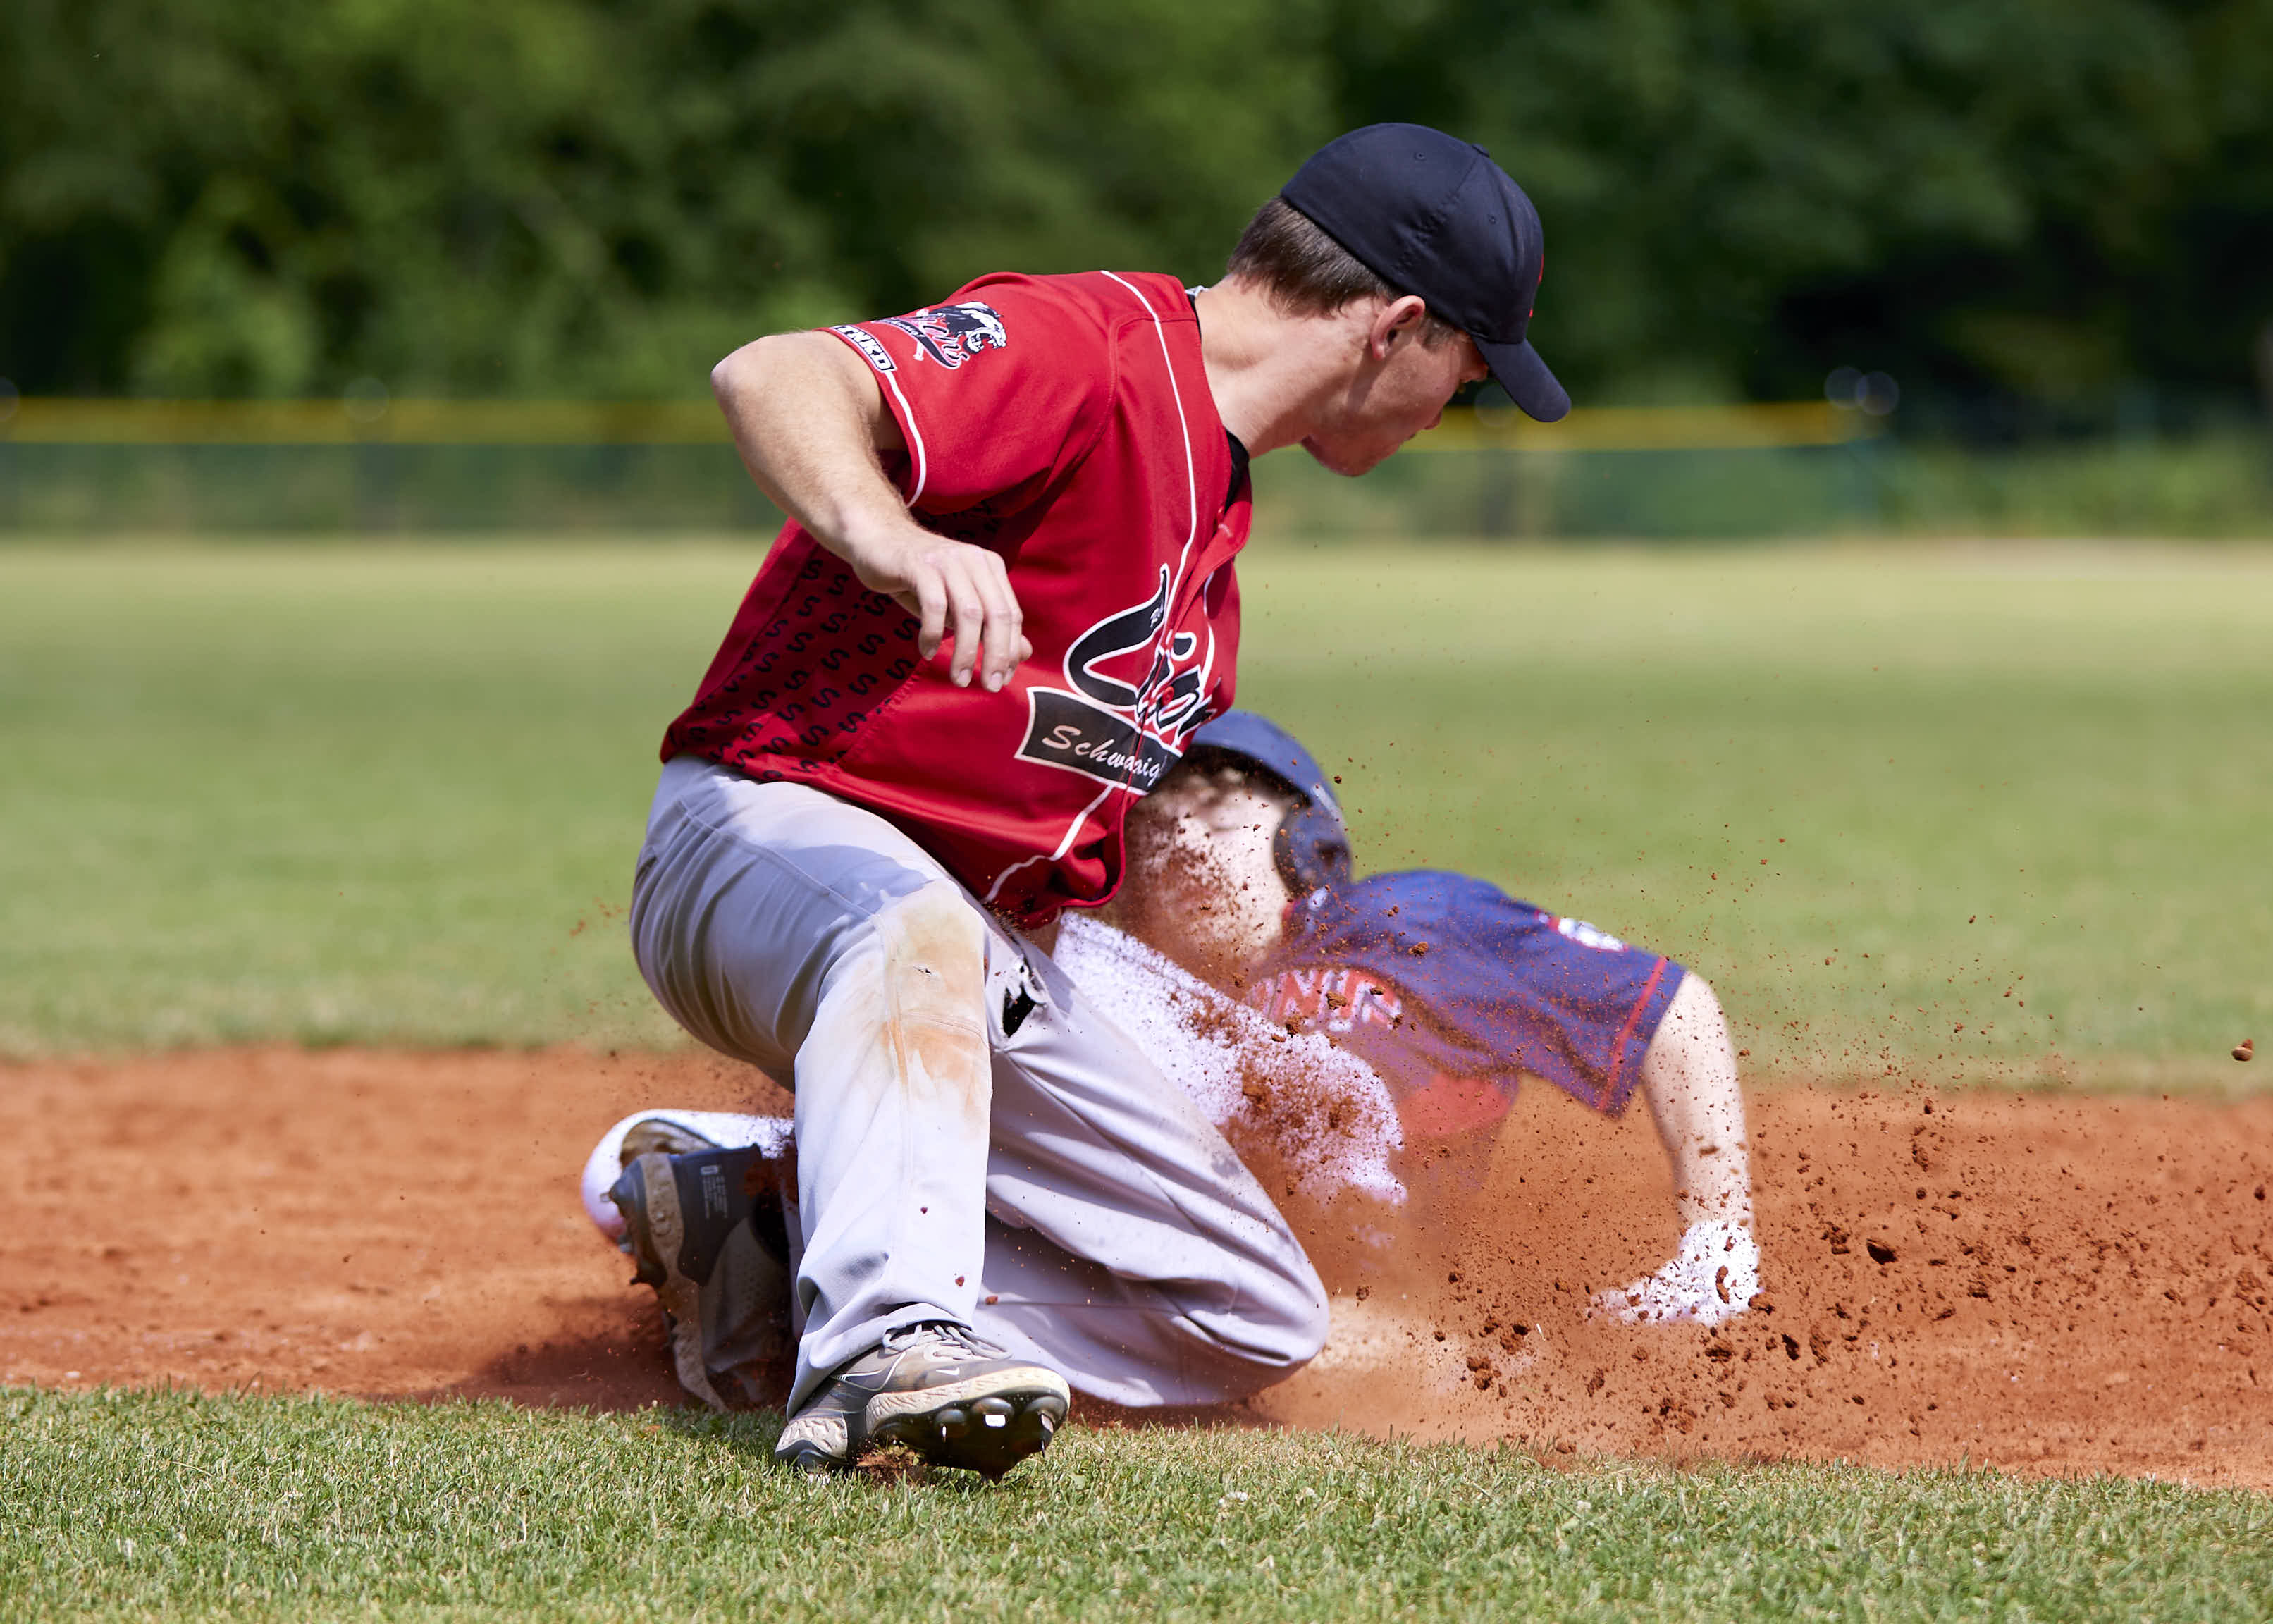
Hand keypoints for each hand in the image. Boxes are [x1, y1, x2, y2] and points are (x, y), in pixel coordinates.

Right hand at [846, 526, 1031, 690]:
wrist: (879, 539)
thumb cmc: (921, 578)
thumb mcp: (958, 603)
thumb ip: (990, 625)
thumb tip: (1025, 654)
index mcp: (990, 567)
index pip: (1011, 614)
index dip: (1010, 650)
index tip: (1001, 680)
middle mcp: (975, 560)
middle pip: (996, 614)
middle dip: (996, 655)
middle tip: (989, 686)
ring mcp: (948, 561)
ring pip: (969, 613)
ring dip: (965, 652)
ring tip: (959, 678)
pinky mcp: (920, 565)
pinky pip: (934, 606)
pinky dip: (933, 634)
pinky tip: (927, 652)